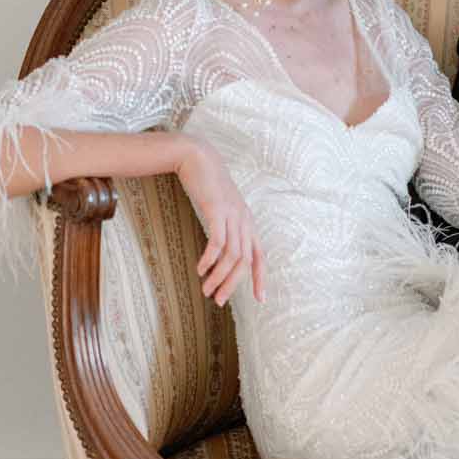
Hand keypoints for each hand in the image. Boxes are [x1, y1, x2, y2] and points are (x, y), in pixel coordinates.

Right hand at [176, 138, 264, 307]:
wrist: (198, 158)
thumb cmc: (207, 186)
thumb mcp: (221, 209)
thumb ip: (225, 227)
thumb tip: (220, 250)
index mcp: (248, 223)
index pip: (259, 256)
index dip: (260, 278)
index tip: (260, 299)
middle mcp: (244, 221)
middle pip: (245, 261)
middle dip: (232, 284)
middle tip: (218, 300)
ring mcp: (233, 215)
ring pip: (232, 255)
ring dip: (219, 276)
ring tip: (206, 289)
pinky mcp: (217, 210)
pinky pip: (218, 241)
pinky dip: (210, 259)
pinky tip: (201, 269)